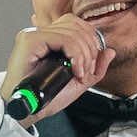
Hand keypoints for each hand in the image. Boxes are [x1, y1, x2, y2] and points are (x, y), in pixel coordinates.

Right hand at [0, 14, 115, 127]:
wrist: (26, 111)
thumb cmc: (44, 99)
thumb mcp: (76, 83)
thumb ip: (94, 68)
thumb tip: (110, 51)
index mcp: (47, 39)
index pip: (75, 25)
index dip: (90, 40)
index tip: (90, 65)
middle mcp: (39, 33)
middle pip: (76, 25)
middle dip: (90, 48)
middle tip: (87, 71)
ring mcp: (33, 35)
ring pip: (72, 32)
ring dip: (84, 54)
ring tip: (80, 73)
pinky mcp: (30, 41)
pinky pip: (63, 39)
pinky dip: (75, 55)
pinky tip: (75, 71)